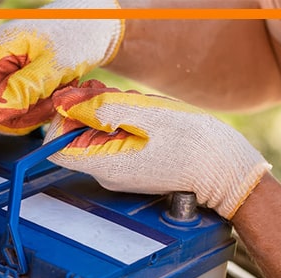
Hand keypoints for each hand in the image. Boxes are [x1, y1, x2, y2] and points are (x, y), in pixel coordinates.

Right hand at [0, 0, 123, 175]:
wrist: (97, 23)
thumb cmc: (78, 33)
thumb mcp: (54, 64)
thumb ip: (21, 90)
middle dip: (19, 117)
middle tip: (49, 105)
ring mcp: (6, 73)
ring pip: (8, 115)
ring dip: (34, 113)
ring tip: (58, 91)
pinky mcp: (19, 83)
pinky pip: (22, 109)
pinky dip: (41, 108)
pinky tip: (57, 91)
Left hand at [45, 80, 270, 218]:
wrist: (224, 168)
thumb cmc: (192, 142)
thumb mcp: (146, 115)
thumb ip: (104, 110)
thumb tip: (68, 105)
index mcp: (105, 165)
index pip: (56, 145)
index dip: (63, 119)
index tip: (83, 101)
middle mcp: (106, 173)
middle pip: (76, 137)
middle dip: (92, 111)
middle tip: (121, 99)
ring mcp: (119, 172)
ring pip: (96, 136)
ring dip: (112, 114)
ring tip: (142, 110)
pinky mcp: (131, 167)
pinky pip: (115, 141)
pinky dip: (125, 123)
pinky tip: (148, 120)